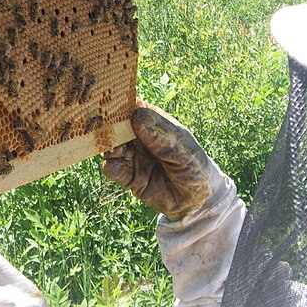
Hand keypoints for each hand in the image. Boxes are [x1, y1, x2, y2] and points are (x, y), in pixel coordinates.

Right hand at [102, 100, 223, 220]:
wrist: (197, 202)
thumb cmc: (195, 167)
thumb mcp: (183, 149)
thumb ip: (160, 135)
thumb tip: (136, 116)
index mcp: (153, 123)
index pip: (133, 107)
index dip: (120, 104)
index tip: (110, 104)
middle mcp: (139, 138)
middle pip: (116, 127)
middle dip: (109, 127)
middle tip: (108, 131)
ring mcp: (133, 157)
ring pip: (111, 147)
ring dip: (108, 147)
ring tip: (115, 150)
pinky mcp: (128, 177)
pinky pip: (112, 170)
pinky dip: (110, 167)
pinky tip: (115, 167)